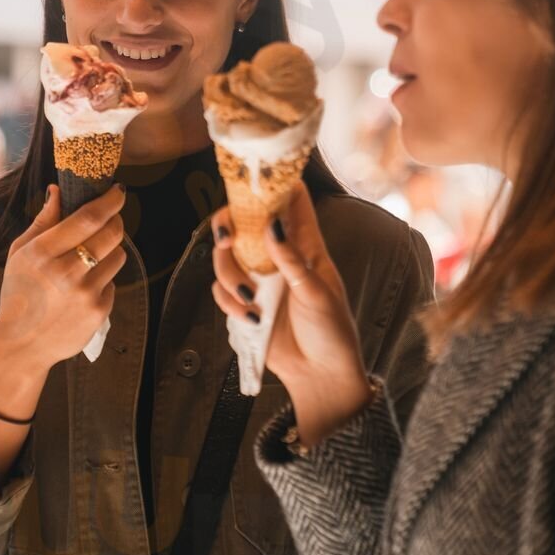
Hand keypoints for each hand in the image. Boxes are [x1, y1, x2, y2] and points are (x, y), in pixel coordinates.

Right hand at [0, 184, 127, 376]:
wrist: (23, 345)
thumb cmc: (19, 294)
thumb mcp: (20, 254)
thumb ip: (42, 221)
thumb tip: (58, 190)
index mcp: (43, 253)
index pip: (87, 218)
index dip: (109, 201)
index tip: (118, 191)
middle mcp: (66, 272)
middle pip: (111, 233)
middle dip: (116, 220)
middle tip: (110, 219)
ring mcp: (85, 294)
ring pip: (118, 256)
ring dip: (111, 249)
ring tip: (93, 257)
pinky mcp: (99, 312)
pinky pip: (114, 283)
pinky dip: (104, 279)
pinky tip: (85, 286)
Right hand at [210, 182, 372, 444]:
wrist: (320, 376)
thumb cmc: (331, 331)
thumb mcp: (317, 292)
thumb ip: (292, 259)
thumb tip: (271, 224)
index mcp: (305, 246)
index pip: (291, 202)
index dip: (274, 184)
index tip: (253, 178)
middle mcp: (278, 257)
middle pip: (243, 225)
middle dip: (227, 227)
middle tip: (225, 238)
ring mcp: (259, 279)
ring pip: (226, 259)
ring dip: (230, 276)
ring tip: (249, 298)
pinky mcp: (245, 303)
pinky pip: (222, 291)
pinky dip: (229, 302)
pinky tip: (249, 317)